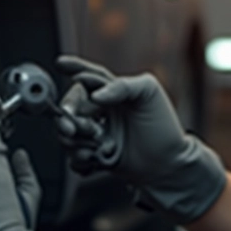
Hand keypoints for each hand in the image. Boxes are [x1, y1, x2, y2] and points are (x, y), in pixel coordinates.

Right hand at [55, 56, 226, 223]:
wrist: (169, 165)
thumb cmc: (163, 127)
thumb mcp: (148, 93)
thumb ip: (122, 86)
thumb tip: (94, 95)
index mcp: (112, 92)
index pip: (86, 78)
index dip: (73, 69)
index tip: (61, 64)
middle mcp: (101, 111)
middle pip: (70, 108)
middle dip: (67, 118)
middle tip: (75, 129)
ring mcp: (96, 134)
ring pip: (68, 134)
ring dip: (74, 142)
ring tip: (94, 149)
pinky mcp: (94, 155)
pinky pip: (74, 157)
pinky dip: (79, 160)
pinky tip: (93, 162)